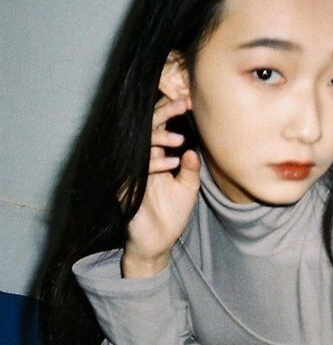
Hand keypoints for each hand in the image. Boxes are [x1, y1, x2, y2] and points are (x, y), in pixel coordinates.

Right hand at [122, 96, 200, 277]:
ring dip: (159, 138)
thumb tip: (192, 150)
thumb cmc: (171, 215)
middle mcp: (141, 160)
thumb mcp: (188, 189)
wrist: (158, 243)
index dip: (170, 112)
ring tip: (179, 140)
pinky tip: (172, 163)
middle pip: (147, 127)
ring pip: (140, 144)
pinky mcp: (127, 186)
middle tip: (182, 103)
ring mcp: (133, 172)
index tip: (188, 101)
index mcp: (154, 156)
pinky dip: (155, 164)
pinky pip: (138, 168)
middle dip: (164, 113)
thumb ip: (191, 170)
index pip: (159, 127)